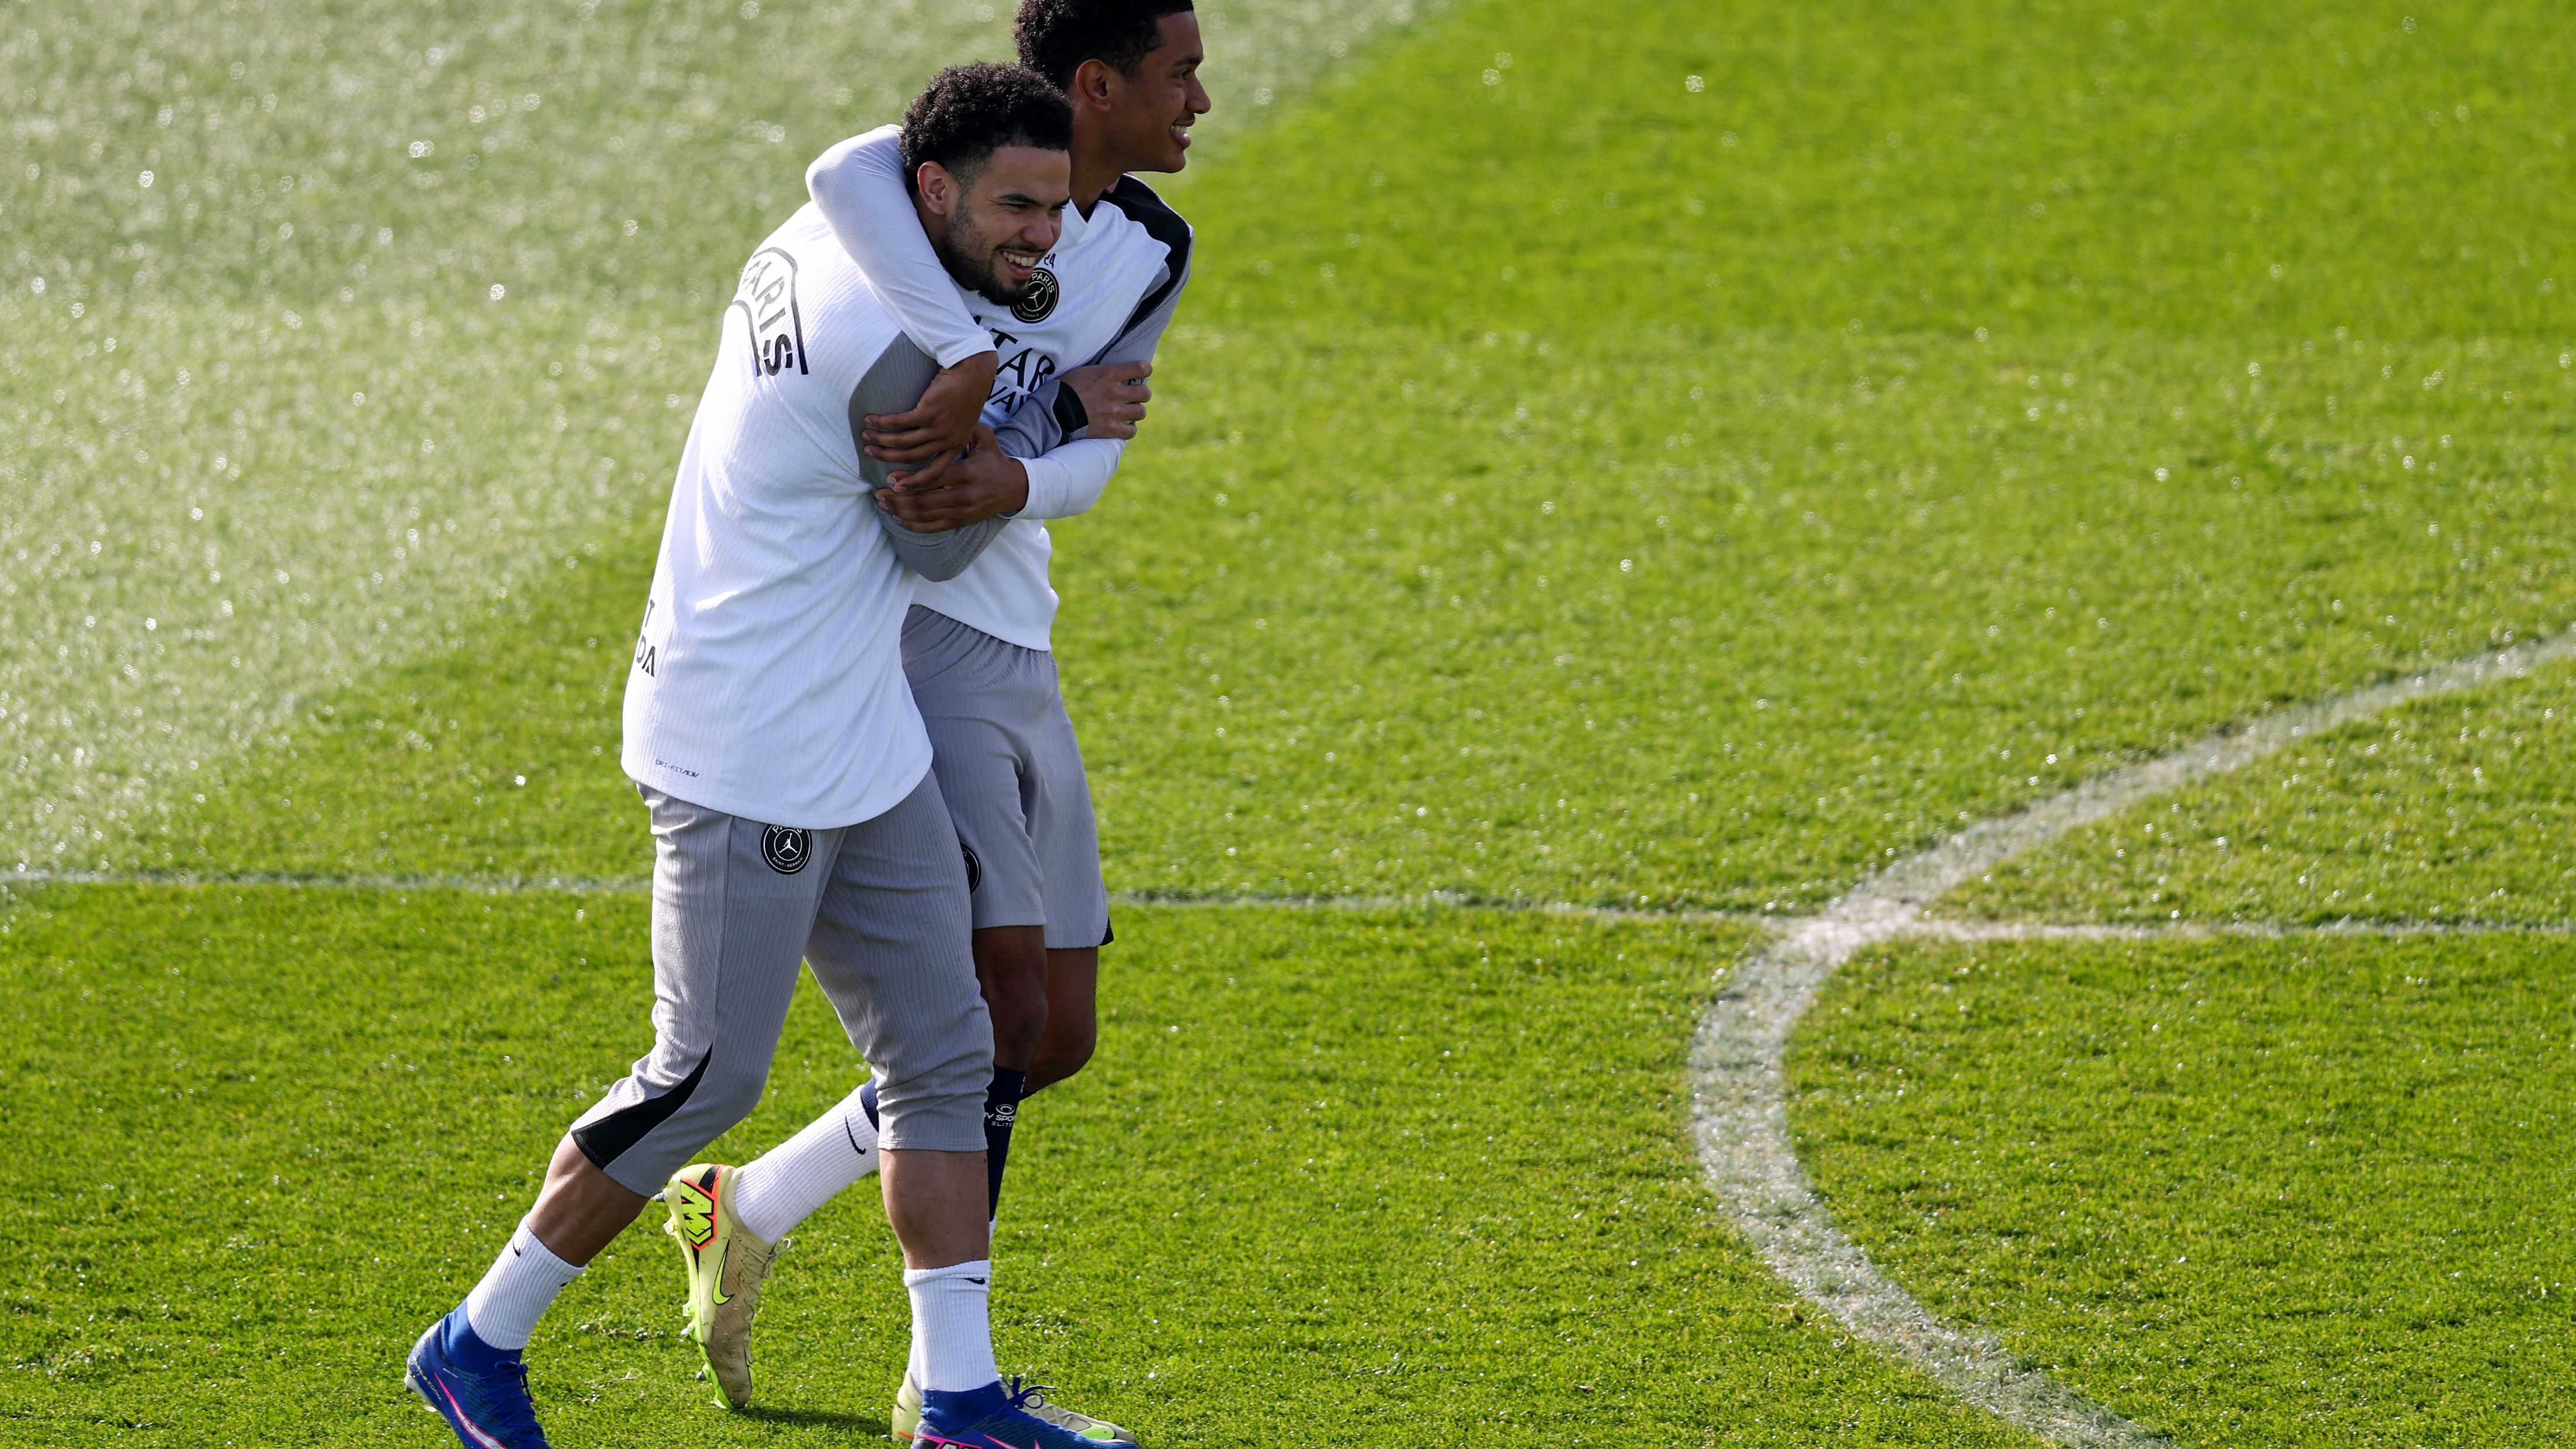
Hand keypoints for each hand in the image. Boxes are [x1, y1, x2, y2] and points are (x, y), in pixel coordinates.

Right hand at [861, 350, 997, 489]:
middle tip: (870, 453)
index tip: (896, 486)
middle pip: (910, 457)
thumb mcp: (965, 422)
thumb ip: (950, 436)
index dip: (914, 482)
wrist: (973, 370)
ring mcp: (937, 428)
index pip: (934, 472)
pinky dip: (882, 422)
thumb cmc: (967, 391)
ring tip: (866, 436)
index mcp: (957, 446)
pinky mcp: (927, 413)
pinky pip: (898, 423)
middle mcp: (947, 441)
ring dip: (880, 440)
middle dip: (886, 457)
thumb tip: (929, 443)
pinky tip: (870, 419)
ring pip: (902, 442)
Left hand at [878, 425, 1028, 531]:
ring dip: (901, 511)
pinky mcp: (961, 522)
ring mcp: (962, 512)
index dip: (909, 480)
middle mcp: (963, 495)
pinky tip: (899, 519)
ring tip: (883, 504)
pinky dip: (914, 525)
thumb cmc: (995, 460)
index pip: (932, 479)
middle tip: (879, 493)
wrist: (1015, 488)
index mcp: (966, 473)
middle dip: (898, 498)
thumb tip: (943, 412)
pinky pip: (933, 528)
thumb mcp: (985, 439)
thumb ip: (965, 427)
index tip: (890, 477)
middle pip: (924, 501)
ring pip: (925, 516)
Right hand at [1060, 359, 1150, 439]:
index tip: (1143, 371)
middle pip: (1145, 393)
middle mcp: (1115, 392)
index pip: (1140, 368)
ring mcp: (1114, 412)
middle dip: (1141, 394)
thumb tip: (1111, 372)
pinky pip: (1131, 431)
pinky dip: (1128, 429)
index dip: (1145, 369)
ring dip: (1136, 412)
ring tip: (1128, 412)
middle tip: (1134, 396)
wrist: (1053, 412)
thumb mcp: (1083, 371)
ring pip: (1141, 412)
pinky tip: (1122, 427)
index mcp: (1109, 374)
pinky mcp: (1110, 429)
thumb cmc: (1063, 388)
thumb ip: (1102, 372)